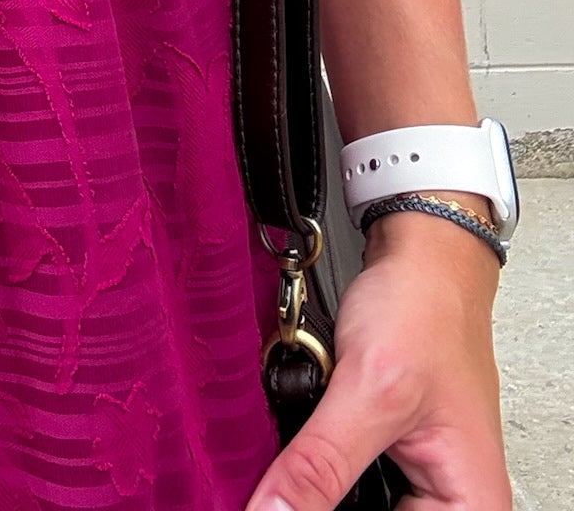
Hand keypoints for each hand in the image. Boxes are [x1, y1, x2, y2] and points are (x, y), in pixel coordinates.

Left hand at [244, 204, 510, 510]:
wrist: (422, 256)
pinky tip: (298, 449)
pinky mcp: (389, 456)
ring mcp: (418, 481)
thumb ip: (320, 463)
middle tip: (278, 476)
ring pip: (351, 505)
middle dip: (316, 498)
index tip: (275, 505)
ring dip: (315, 482)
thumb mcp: (368, 390)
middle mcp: (449, 503)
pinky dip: (317, 466)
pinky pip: (346, 484)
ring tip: (288, 457)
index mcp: (467, 507)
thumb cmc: (425, 310)